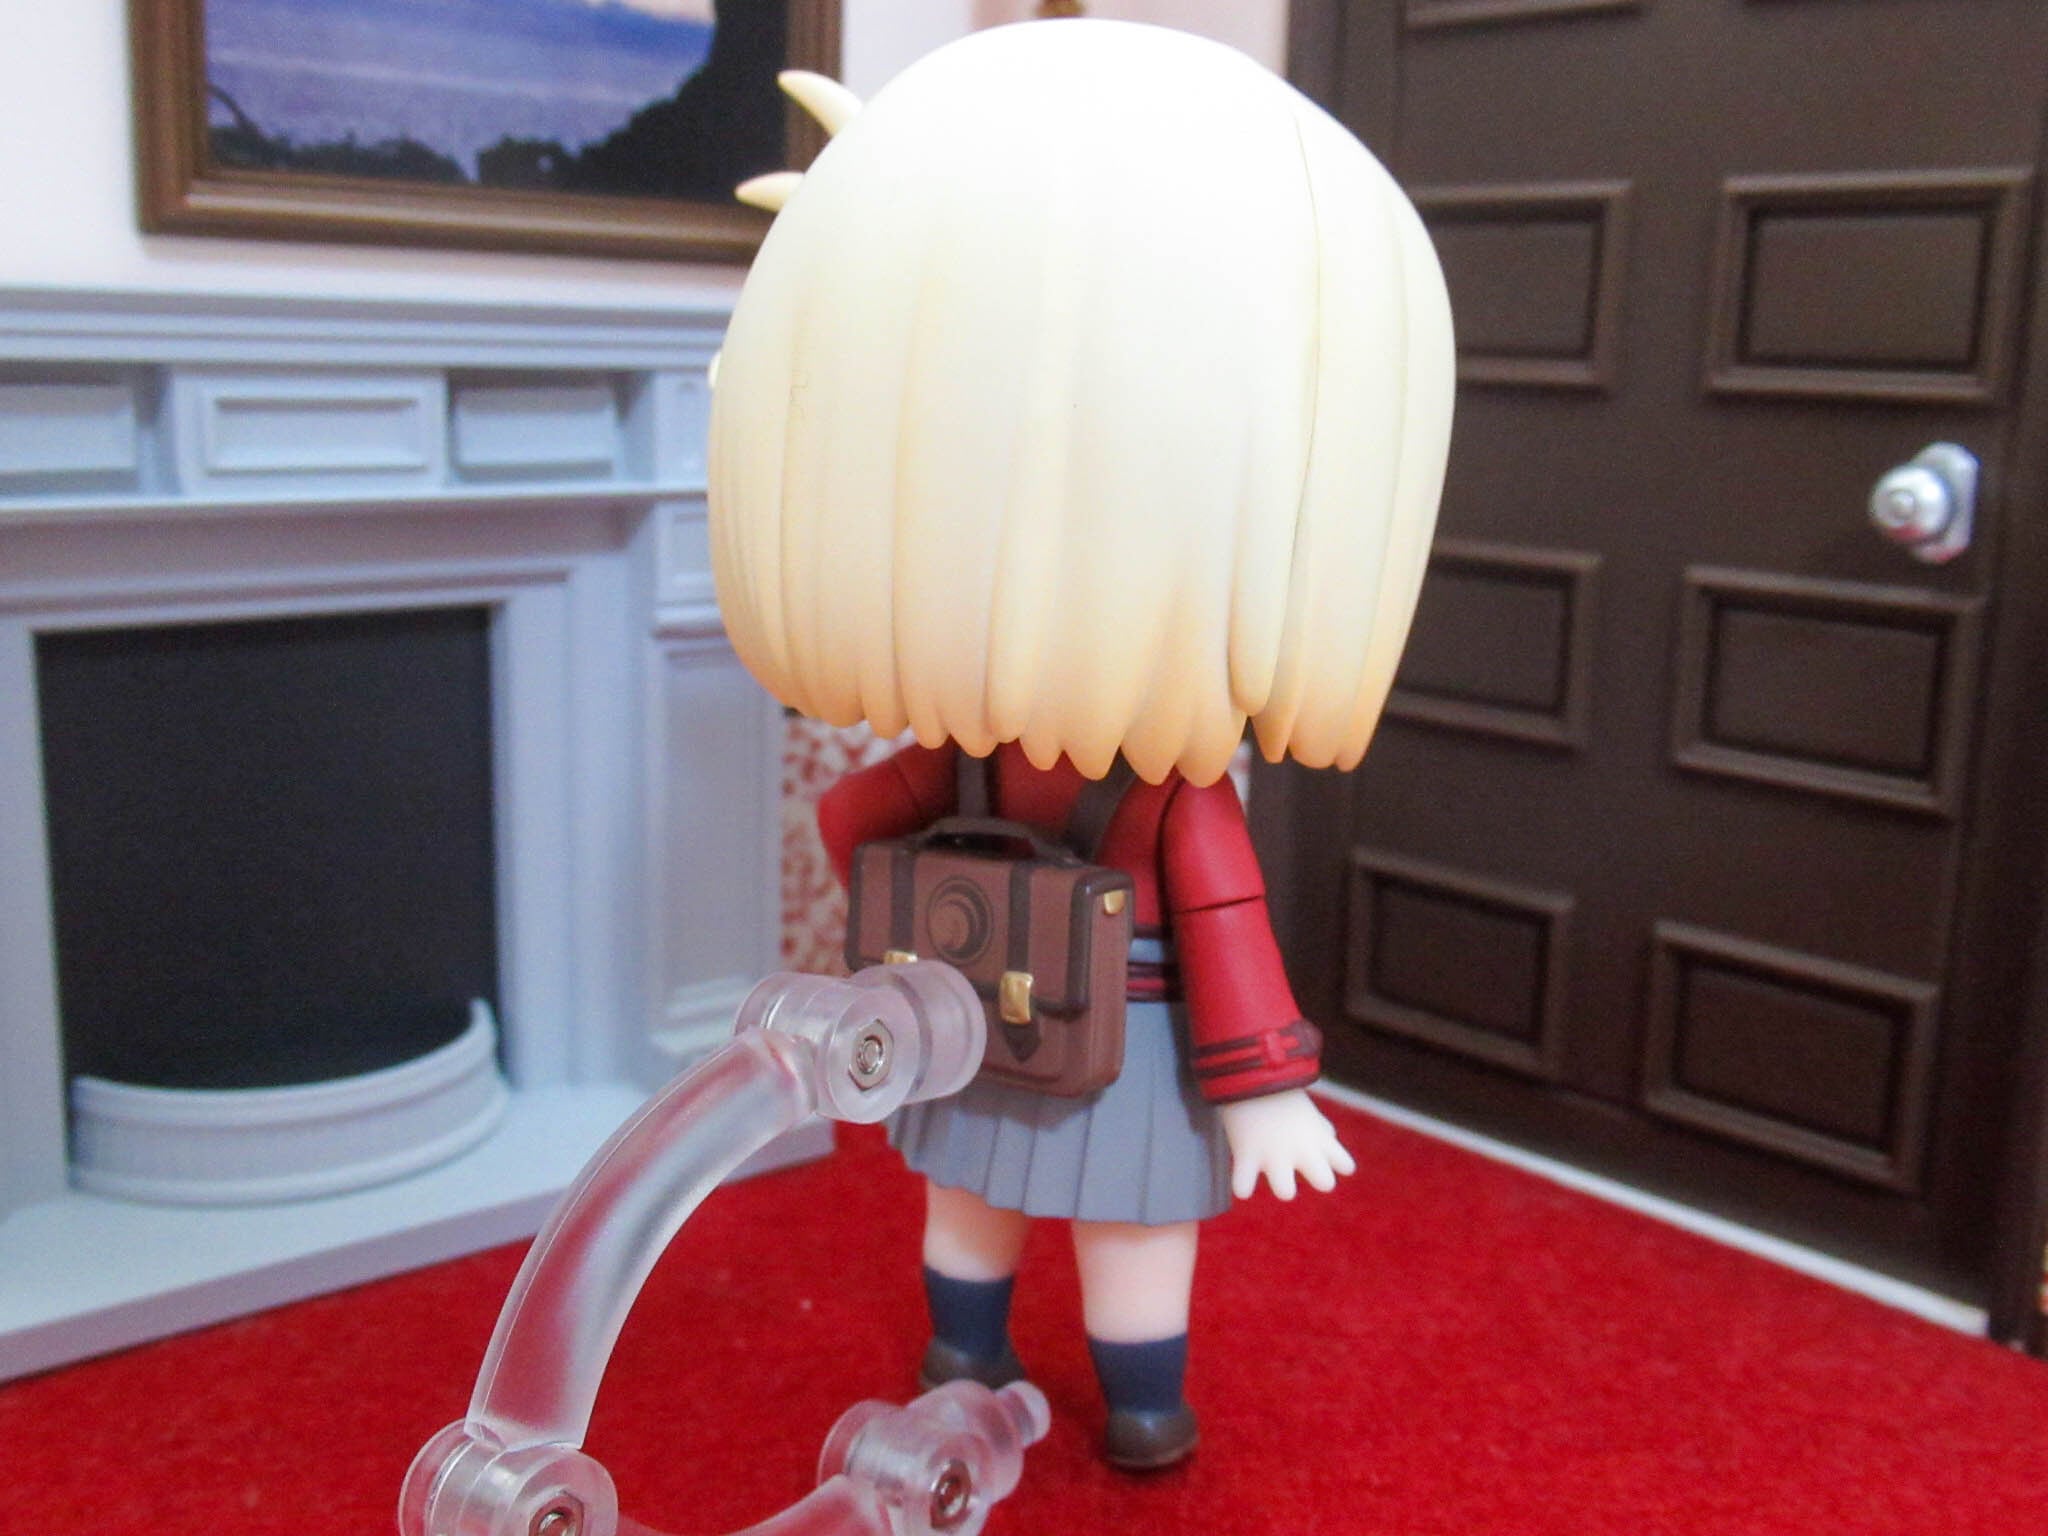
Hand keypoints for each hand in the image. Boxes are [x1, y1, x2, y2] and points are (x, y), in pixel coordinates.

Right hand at [1215, 1089, 1356, 1200]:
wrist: (1248, 1073)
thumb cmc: (1278, 1094)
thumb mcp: (1306, 1110)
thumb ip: (1321, 1128)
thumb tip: (1329, 1136)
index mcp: (1319, 1137)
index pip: (1345, 1165)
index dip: (1335, 1165)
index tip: (1321, 1157)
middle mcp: (1302, 1148)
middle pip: (1325, 1183)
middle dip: (1316, 1180)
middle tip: (1301, 1166)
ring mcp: (1274, 1155)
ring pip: (1286, 1192)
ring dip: (1279, 1185)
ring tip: (1268, 1171)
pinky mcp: (1246, 1156)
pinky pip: (1243, 1187)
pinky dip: (1241, 1185)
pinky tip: (1241, 1178)